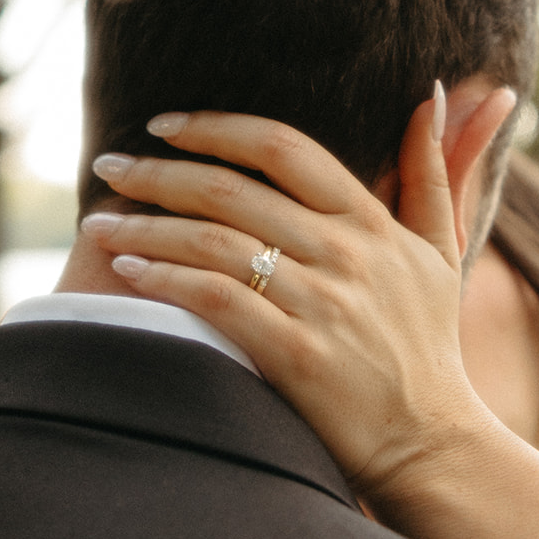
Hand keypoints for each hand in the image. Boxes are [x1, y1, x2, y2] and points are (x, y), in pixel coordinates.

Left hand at [82, 89, 510, 509]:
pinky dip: (164, 279)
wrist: (431, 444)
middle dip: (158, 174)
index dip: (215, 128)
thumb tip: (434, 93)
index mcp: (371, 222)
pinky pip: (216, 301)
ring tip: (97, 222)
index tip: (162, 125)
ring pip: (214, 243)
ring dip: (145, 227)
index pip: (282, 148)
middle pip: (232, 190)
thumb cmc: (427, 349)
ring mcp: (323, 305)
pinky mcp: (298, 356)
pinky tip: (126, 270)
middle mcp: (346, 254)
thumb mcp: (441, 253)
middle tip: (107, 168)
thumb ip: (432, 172)